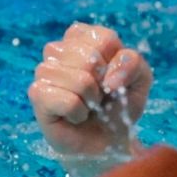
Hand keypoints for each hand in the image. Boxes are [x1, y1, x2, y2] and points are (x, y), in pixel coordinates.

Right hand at [28, 22, 153, 158]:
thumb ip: (133, 63)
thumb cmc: (118, 105)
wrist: (106, 139)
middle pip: (90, 58)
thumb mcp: (140, 79)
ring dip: (92, 100)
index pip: (105, 39)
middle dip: (103, 84)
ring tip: (87, 105)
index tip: (113, 78)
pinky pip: (68, 100)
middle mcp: (59, 49)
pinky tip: (75, 116)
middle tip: (99, 95)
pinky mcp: (37, 94)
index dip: (116, 64)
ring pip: (80, 79)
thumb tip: (109, 78)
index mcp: (83, 37)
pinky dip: (79, 113)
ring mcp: (44, 70)